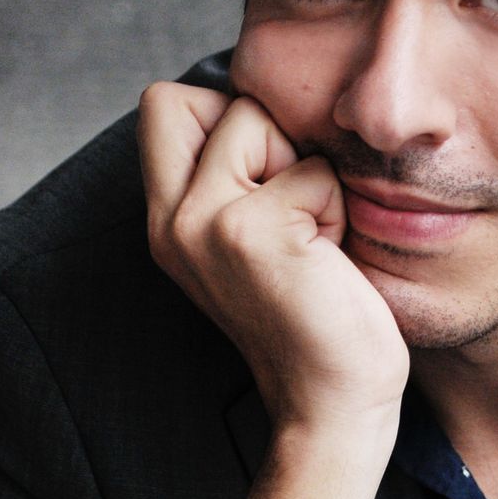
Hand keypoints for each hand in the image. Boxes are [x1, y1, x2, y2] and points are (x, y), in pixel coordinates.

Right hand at [138, 82, 410, 436]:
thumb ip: (239, 173)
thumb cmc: (320, 314)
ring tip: (313, 239)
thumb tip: (263, 96)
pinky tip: (330, 261)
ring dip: (305, 171)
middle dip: (248, 124)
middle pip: (177, 96)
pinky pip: (312, 169)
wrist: (334, 403)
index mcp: (168, 221)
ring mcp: (203, 224)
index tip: (267, 180)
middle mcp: (170, 221)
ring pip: (257, 119)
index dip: (224, 117)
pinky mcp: (249, 231)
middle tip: (286, 200)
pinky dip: (334, 206)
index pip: (163, 104)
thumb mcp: (259, 233)